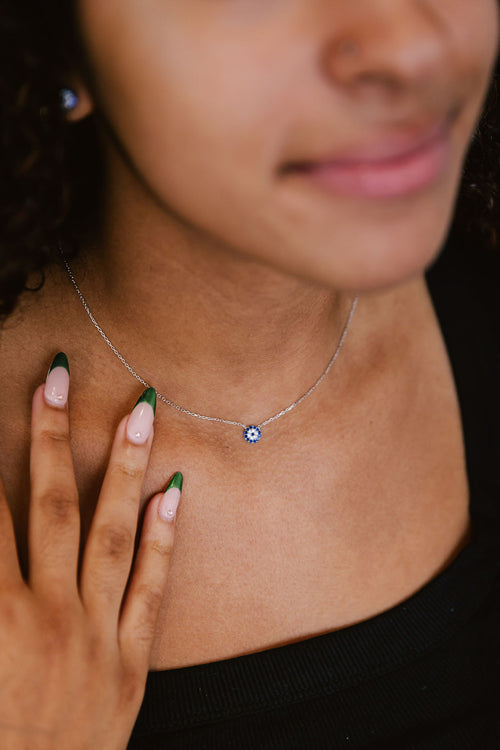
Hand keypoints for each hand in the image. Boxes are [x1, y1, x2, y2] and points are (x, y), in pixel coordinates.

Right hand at [0, 354, 180, 749]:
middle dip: (49, 436)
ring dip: (124, 465)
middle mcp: (46, 615)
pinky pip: (152, 588)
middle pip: (48, 505)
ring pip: (112, 531)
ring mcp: (96, 635)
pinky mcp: (130, 662)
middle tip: (56, 378)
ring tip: (142, 410)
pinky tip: (176, 489)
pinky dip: (165, 537)